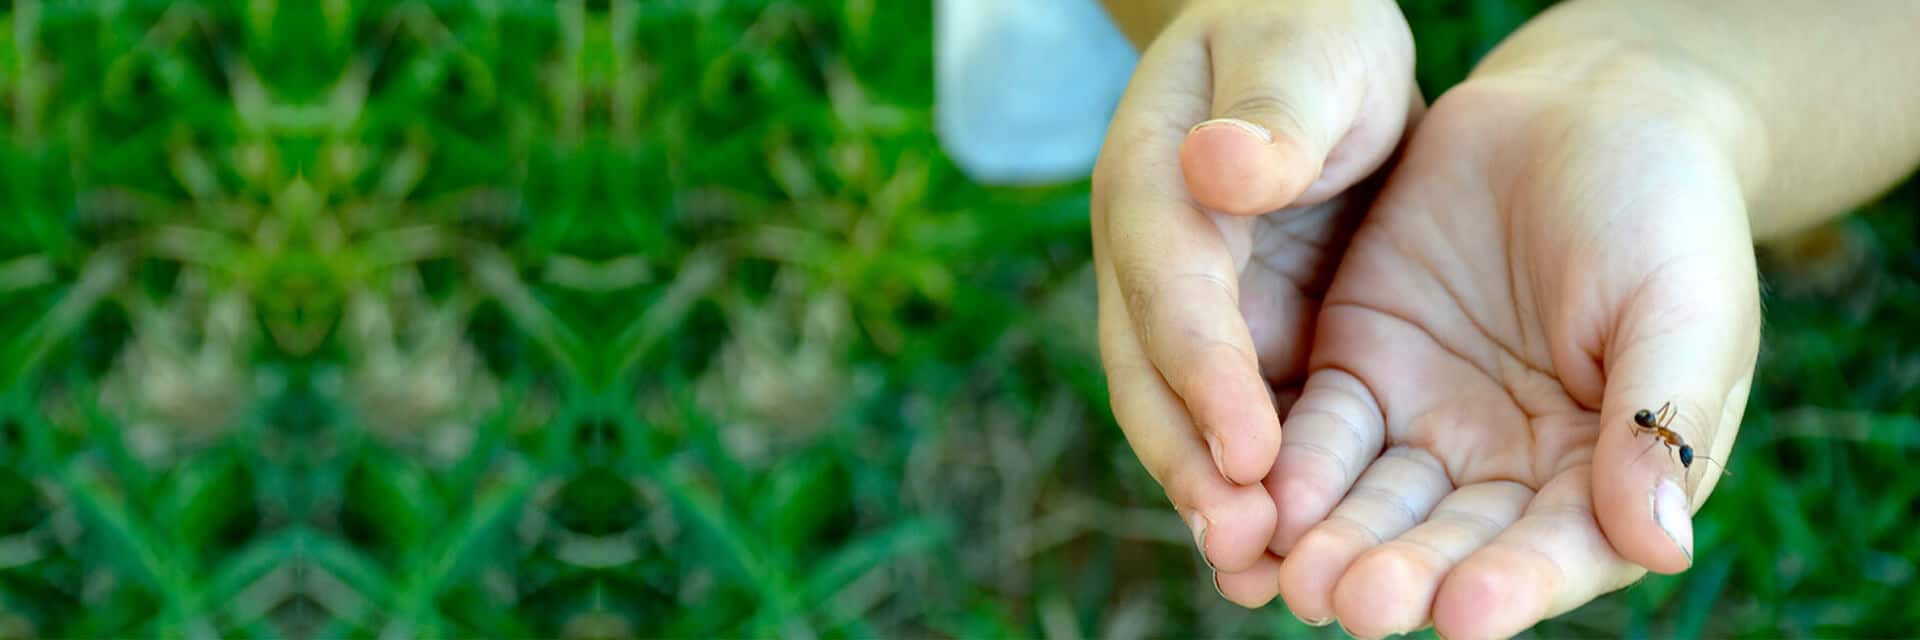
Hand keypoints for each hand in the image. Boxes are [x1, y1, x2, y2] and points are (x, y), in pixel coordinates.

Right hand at [1089, 0, 1418, 594]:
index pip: (1169, 280)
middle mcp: (1152, 259)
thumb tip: (1220, 167)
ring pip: (1182, 417)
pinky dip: (1254, 490)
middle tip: (1240, 546)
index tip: (1248, 447)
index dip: (1202, 366)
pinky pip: (1236, 425)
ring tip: (1261, 579)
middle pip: (1150, 371)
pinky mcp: (1237, 345)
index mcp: (1154, 177)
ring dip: (1213, 498)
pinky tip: (1293, 557)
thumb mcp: (1308, 51)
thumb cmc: (1307, 41)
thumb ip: (1273, 110)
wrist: (1301, 61)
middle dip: (1189, 463)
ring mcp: (1186, 312)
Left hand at [1260, 73, 1760, 637]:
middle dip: (1404, 575)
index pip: (1562, 548)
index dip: (1518, 583)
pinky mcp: (1362, 369)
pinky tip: (1261, 500)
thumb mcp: (1683, 304)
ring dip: (1335, 542)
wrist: (1586, 108)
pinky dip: (1292, 470)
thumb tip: (1658, 548)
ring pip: (1377, 501)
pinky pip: (1322, 432)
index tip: (1467, 612)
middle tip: (1352, 607)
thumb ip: (1658, 422)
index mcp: (1608, 474)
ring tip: (1297, 577)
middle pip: (1453, 541)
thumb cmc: (1664, 209)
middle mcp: (1511, 470)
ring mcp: (1431, 424)